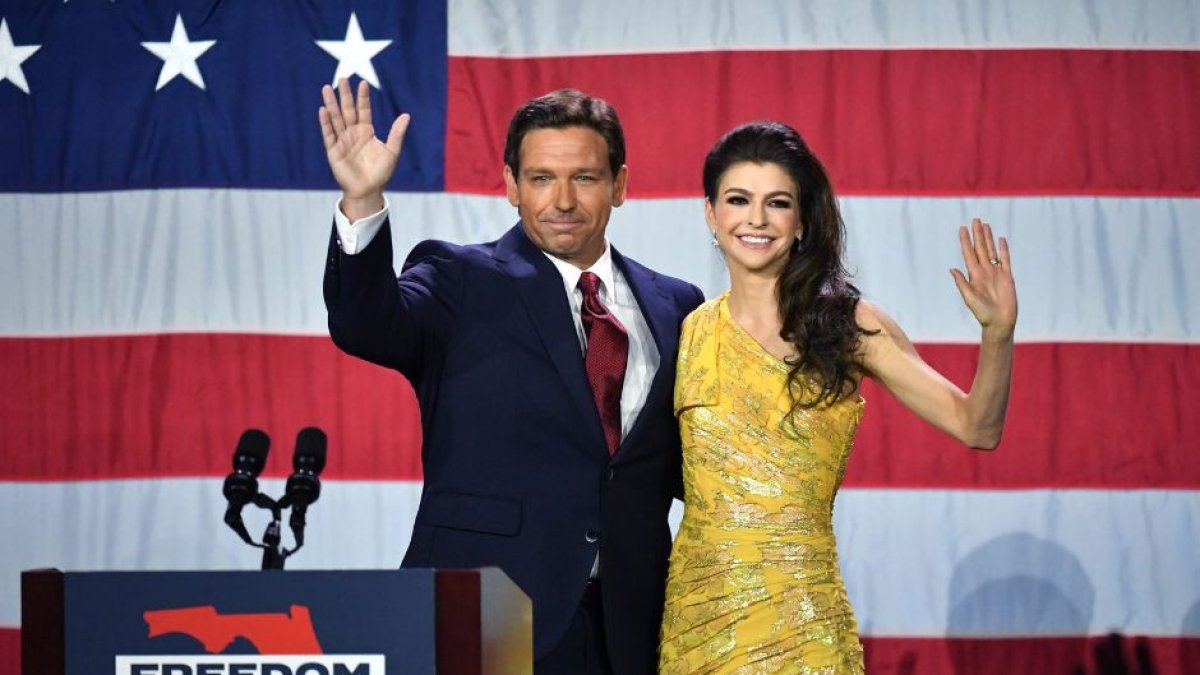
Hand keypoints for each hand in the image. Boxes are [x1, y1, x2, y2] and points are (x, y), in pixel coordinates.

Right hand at [318, 78, 409, 219]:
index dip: (363, 97)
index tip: (362, 83)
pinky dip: (326, 123)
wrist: (369, 191)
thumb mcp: (392, 151)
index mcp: (366, 131)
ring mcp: (342, 141)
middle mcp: (353, 133)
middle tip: (342, 78)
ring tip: (327, 88)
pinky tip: (323, 110)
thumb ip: (397, 133)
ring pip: (335, 119)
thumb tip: (406, 115)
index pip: (363, 110)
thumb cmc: (381, 173)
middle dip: (345, 95)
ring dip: (331, 104)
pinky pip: (328, 134)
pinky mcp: (333, 151)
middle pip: (347, 110)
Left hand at [950, 218, 1017, 337]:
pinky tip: (1001, 239)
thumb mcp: (969, 298)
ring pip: (991, 250)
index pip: (968, 253)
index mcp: (973, 275)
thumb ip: (961, 283)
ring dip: (988, 238)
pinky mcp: (1007, 276)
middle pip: (980, 248)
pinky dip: (1003, 249)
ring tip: (985, 225)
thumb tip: (952, 269)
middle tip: (975, 219)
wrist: (999, 322)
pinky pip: (1005, 260)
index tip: (962, 228)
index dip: (965, 240)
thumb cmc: (982, 313)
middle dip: (977, 234)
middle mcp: (984, 271)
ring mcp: (996, 273)